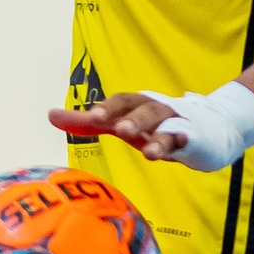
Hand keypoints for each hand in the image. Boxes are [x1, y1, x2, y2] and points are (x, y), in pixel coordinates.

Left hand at [47, 92, 187, 160]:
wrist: (203, 129)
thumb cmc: (153, 126)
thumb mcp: (121, 123)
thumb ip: (87, 123)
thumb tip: (50, 115)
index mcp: (137, 105)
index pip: (121, 101)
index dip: (108, 108)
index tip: (92, 117)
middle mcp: (156, 109)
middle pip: (144, 109)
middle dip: (133, 119)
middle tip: (121, 130)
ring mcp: (176, 123)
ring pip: (166, 127)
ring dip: (157, 138)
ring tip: (148, 151)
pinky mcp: (192, 139)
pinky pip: (186, 140)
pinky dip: (182, 141)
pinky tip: (182, 144)